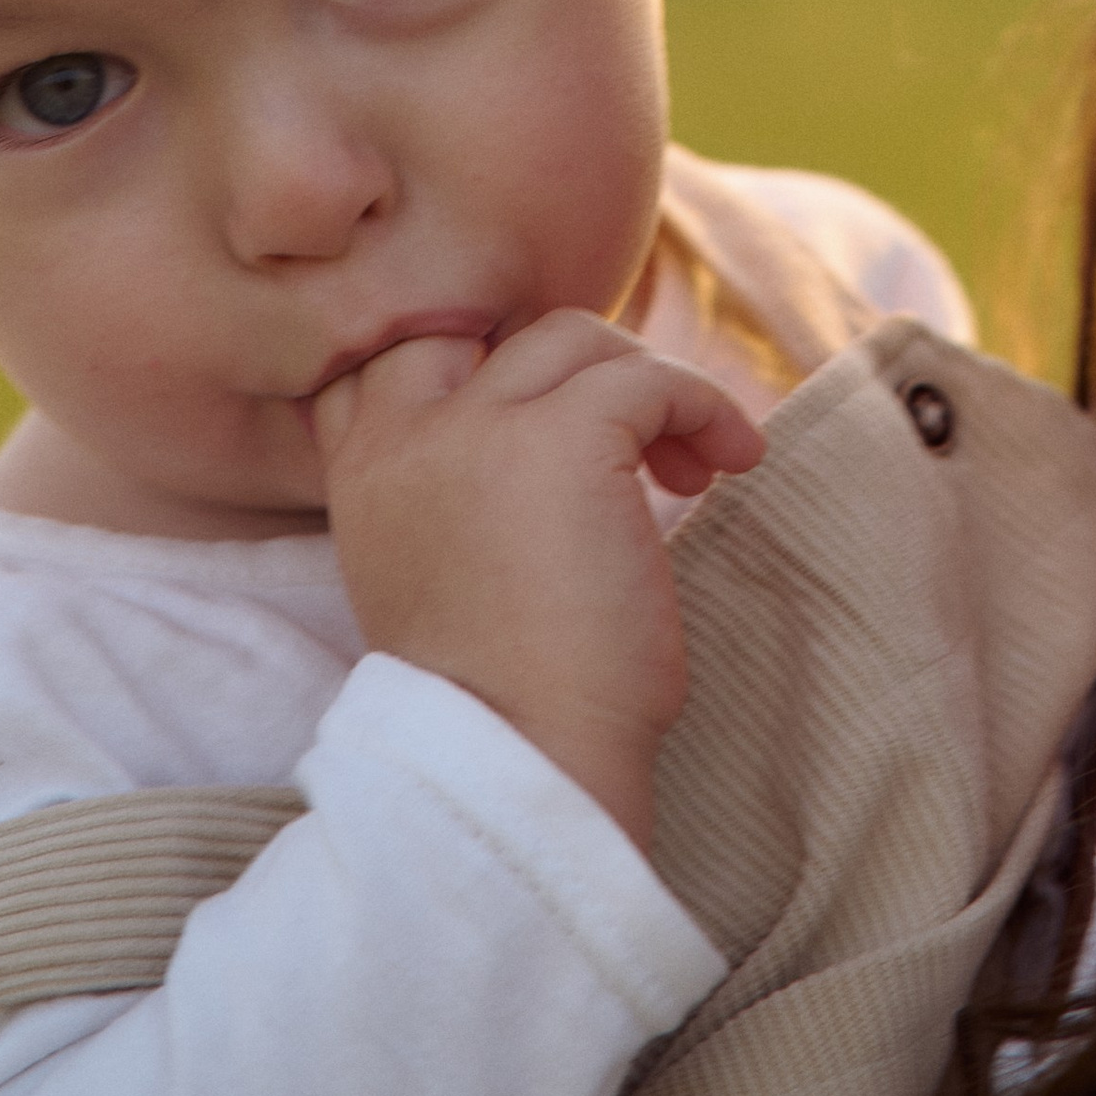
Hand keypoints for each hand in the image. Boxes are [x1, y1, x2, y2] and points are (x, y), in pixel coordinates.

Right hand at [310, 311, 765, 848]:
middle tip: (625, 434)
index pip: (394, 353)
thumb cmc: (505, 701)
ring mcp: (481, 428)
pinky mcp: (570, 437)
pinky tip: (731, 464)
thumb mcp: (434, 574)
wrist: (529, 766)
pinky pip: (650, 378)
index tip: (545, 416)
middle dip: (564, 369)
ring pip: (577, 341)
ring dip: (644, 389)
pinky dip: (702, 407)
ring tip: (686, 469)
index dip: (476, 363)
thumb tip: (536, 425)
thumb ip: (452, 489)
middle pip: (492, 328)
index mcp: (364, 473)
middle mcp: (407, 435)